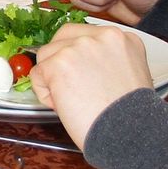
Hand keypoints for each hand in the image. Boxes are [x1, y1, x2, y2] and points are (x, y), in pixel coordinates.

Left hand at [31, 21, 152, 147]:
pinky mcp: (59, 63)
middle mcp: (101, 37)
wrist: (129, 134)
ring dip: (51, 77)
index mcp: (122, 39)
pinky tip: (63, 106)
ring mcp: (79, 47)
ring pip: (47, 54)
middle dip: (59, 57)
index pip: (86, 35)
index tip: (79, 72)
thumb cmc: (130, 116)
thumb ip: (108, 61)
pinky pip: (37, 74)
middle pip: (64, 37)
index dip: (78, 54)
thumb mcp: (129, 74)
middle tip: (64, 83)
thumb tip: (81, 66)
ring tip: (70, 101)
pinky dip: (44, 93)